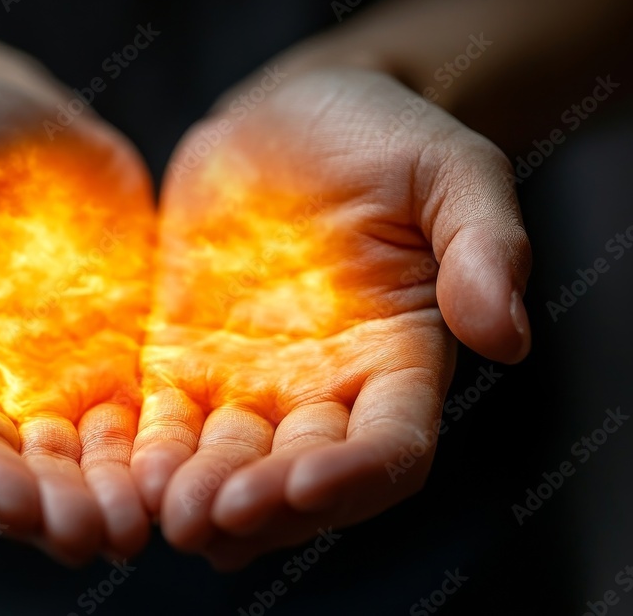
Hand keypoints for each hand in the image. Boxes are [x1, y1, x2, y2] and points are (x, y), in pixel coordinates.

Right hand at [0, 73, 154, 562]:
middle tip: (72, 531)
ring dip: (94, 503)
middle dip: (30, 506)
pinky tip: (174, 478)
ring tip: (128, 528)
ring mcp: (50, 384)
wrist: (24, 125)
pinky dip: (148, 460)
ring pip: (69, 467)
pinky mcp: (115, 366)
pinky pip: (134, 426)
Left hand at [130, 67, 530, 567]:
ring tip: (164, 514)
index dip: (352, 475)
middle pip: (297, 472)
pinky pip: (166, 417)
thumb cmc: (386, 136)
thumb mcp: (451, 171)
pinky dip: (149, 452)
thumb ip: (484, 247)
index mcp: (399, 357)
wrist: (295, 115)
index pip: (390, 447)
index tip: (304, 484)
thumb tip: (506, 337)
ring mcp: (251, 376)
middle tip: (212, 518)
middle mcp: (326, 385)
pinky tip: (126, 480)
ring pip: (227, 460)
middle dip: (260, 504)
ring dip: (198, 494)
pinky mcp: (187, 354)